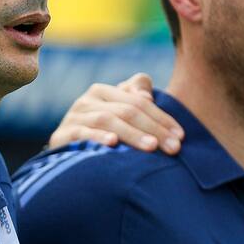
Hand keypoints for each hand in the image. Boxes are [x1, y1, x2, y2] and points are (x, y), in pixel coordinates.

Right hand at [48, 73, 183, 153]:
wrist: (65, 151)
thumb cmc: (100, 132)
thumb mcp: (118, 112)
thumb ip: (136, 96)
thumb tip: (147, 96)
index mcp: (103, 92)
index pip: (139, 101)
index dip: (162, 117)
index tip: (181, 136)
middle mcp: (87, 100)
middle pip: (126, 110)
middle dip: (153, 129)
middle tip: (174, 148)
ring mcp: (74, 117)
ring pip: (107, 120)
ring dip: (132, 134)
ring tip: (152, 147)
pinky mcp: (62, 136)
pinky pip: (82, 134)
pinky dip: (97, 137)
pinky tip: (113, 144)